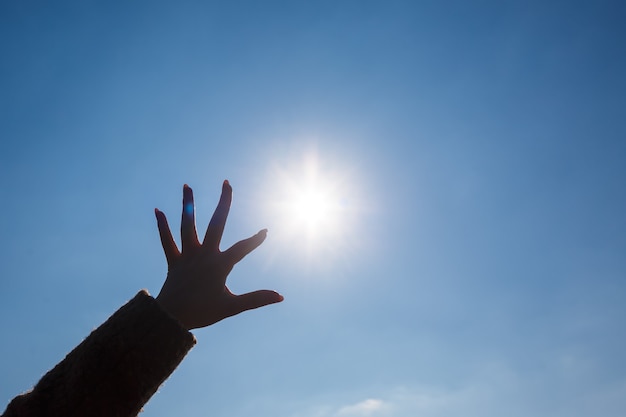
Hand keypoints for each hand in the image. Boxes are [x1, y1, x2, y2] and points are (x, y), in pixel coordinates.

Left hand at [154, 181, 282, 329]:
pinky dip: (162, 225)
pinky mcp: (173, 261)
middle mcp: (204, 255)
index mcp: (219, 265)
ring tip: (187, 185)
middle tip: (227, 183)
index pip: (242, 248)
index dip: (256, 240)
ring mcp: (187, 256)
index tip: (265, 230)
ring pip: (187, 226)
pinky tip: (158, 209)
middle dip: (224, 202)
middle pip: (216, 223)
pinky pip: (166, 240)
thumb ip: (257, 299)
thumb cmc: (203, 313)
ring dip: (188, 205)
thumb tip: (281, 296)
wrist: (171, 319)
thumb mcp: (232, 307)